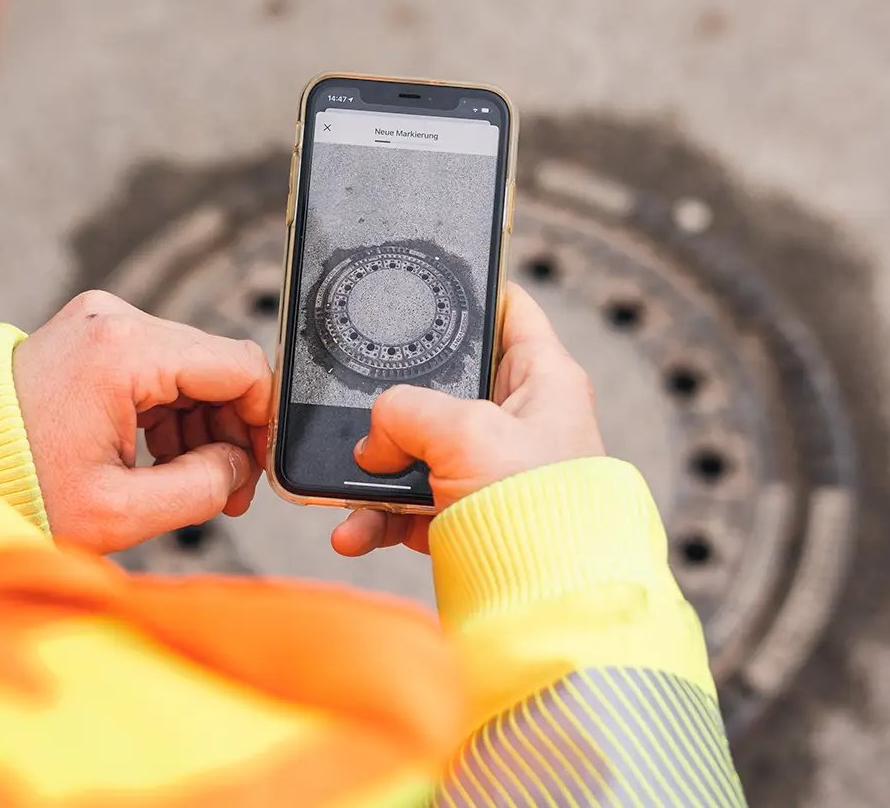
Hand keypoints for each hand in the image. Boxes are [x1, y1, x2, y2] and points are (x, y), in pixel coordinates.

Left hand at [13, 290, 272, 552]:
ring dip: (201, 424)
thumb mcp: (121, 511)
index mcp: (124, 351)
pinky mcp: (90, 333)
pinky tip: (158, 457)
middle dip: (231, 429)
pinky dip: (170, 411)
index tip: (258, 471)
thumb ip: (203, 488)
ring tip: (187, 482)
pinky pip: (157, 366)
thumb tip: (242, 466)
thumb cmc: (16, 490)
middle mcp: (115, 319)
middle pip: (217, 365)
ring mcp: (100, 321)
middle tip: (224, 491)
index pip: (241, 366)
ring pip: (190, 367)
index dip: (264, 422)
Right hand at [331, 282, 603, 555]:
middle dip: (395, 401)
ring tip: (341, 488)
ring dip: (373, 472)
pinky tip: (352, 531)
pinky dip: (376, 518)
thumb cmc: (538, 508)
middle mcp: (521, 421)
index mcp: (544, 379)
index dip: (471, 289)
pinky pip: (409, 506)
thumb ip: (406, 411)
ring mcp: (492, 472)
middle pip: (445, 386)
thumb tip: (373, 441)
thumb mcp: (465, 432)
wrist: (548, 606)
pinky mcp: (466, 517)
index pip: (509, 310)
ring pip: (418, 451)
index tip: (425, 284)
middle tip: (360, 403)